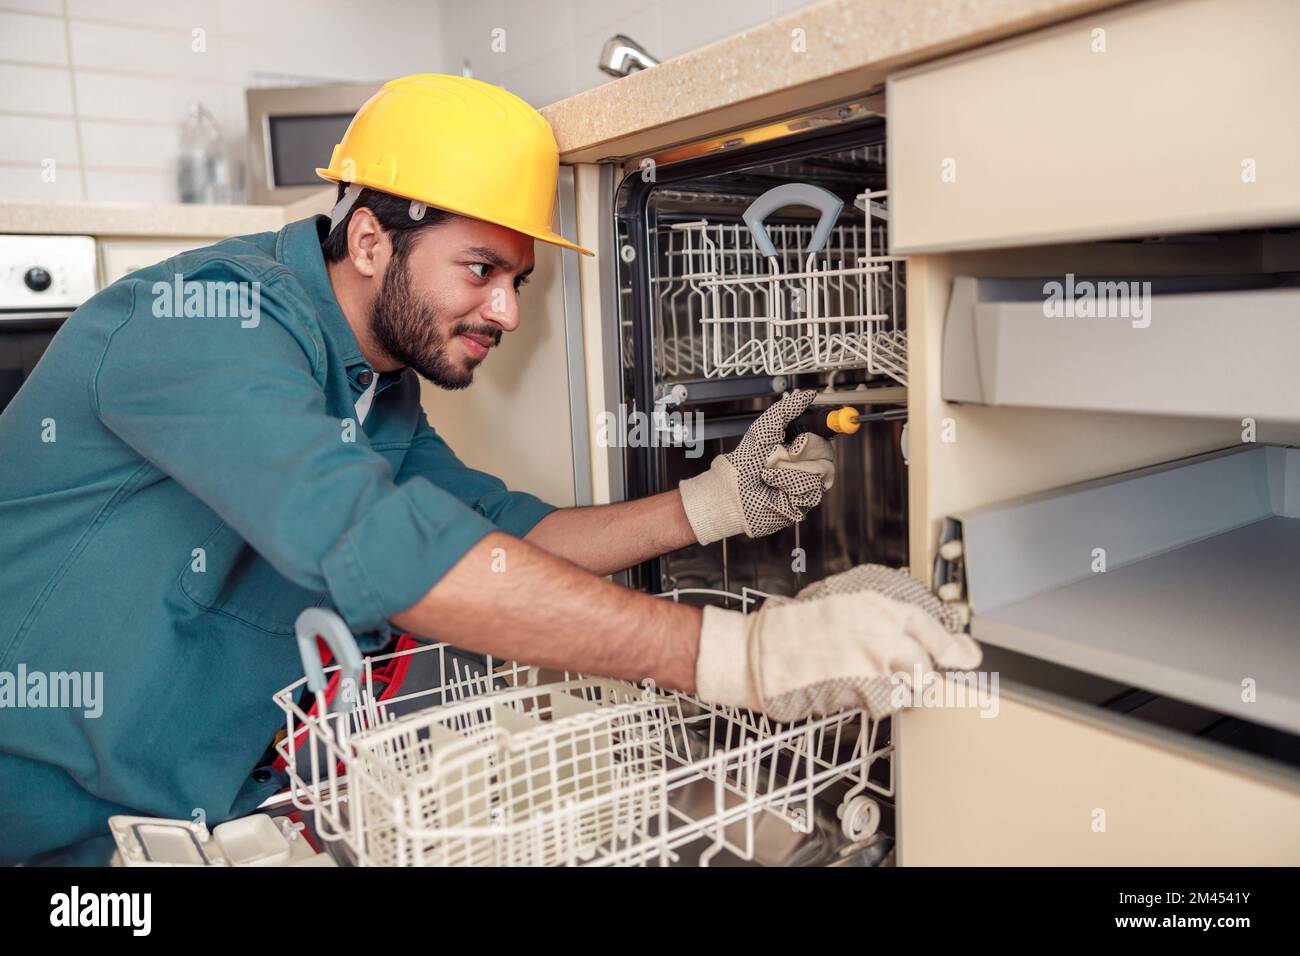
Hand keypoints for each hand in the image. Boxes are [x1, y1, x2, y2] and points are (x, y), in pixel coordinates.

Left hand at [678, 389, 834, 544]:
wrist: (734, 491)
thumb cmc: (745, 462)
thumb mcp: (765, 429)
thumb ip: (786, 409)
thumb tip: (807, 395)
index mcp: (799, 447)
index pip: (824, 434)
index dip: (828, 427)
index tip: (834, 420)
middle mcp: (806, 465)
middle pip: (827, 450)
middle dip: (802, 449)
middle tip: (779, 453)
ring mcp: (808, 484)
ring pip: (822, 469)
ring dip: (792, 468)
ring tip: (772, 473)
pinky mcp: (805, 502)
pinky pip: (811, 486)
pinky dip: (789, 483)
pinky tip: (776, 486)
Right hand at [693, 565, 980, 720]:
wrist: (757, 654)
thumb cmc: (792, 627)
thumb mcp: (840, 601)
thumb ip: (879, 615)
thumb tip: (916, 630)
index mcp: (877, 605)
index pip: (931, 629)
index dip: (953, 646)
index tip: (968, 657)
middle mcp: (880, 634)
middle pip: (926, 667)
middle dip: (921, 677)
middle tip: (907, 677)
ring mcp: (871, 667)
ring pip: (906, 691)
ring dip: (895, 692)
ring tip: (865, 681)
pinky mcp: (859, 695)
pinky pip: (881, 706)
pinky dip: (871, 703)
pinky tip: (847, 691)